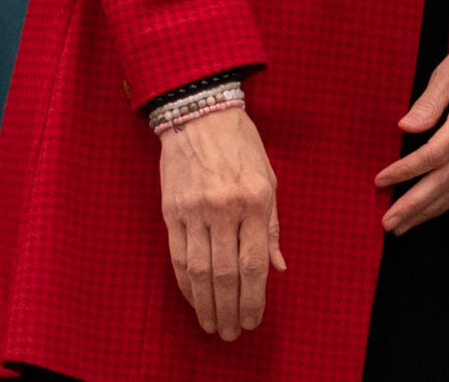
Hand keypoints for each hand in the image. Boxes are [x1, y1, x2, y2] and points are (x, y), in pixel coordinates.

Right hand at [158, 104, 284, 339]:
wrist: (200, 116)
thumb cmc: (242, 146)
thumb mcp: (269, 179)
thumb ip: (272, 226)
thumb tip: (277, 267)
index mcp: (255, 199)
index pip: (253, 262)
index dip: (254, 297)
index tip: (254, 320)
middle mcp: (224, 208)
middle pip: (224, 273)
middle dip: (230, 308)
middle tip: (233, 333)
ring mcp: (194, 210)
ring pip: (198, 270)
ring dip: (206, 304)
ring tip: (213, 325)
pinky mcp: (171, 211)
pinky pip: (178, 256)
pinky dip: (185, 283)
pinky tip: (194, 299)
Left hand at [376, 25, 448, 232]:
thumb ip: (430, 100)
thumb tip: (406, 127)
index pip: (436, 152)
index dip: (407, 170)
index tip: (381, 180)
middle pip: (448, 178)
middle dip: (415, 204)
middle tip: (388, 221)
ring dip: (429, 210)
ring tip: (401, 225)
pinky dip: (447, 201)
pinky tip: (428, 210)